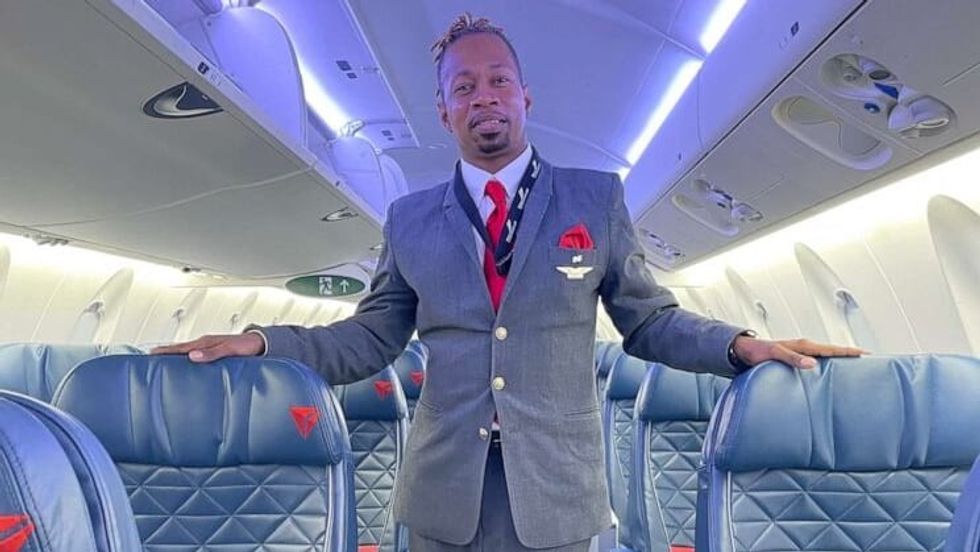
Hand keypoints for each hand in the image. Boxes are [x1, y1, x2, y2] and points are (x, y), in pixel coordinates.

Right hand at [150, 332, 264, 362]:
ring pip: (186, 351)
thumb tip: (193, 356)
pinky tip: (183, 364)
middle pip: (179, 348)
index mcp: (205, 342)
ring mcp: (208, 347)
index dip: (165, 351)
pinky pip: (195, 355)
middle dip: (164, 352)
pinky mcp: (213, 352)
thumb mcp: (229, 349)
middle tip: (148, 358)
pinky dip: (185, 358)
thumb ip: (212, 353)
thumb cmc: (246, 346)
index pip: (180, 347)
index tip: (150, 354)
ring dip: (174, 356)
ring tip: (161, 362)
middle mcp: (204, 344)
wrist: (258, 344)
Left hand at [733, 336, 866, 369]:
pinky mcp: (795, 359)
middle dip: (850, 354)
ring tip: (855, 367)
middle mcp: (804, 348)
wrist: (743, 351)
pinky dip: (826, 364)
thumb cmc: (757, 351)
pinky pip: (816, 361)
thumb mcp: (774, 354)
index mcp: (803, 345)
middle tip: (869, 360)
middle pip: (833, 350)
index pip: (832, 348)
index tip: (866, 353)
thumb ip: (792, 358)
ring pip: (826, 356)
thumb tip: (812, 364)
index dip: (849, 351)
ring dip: (839, 360)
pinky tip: (829, 373)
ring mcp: (800, 353)